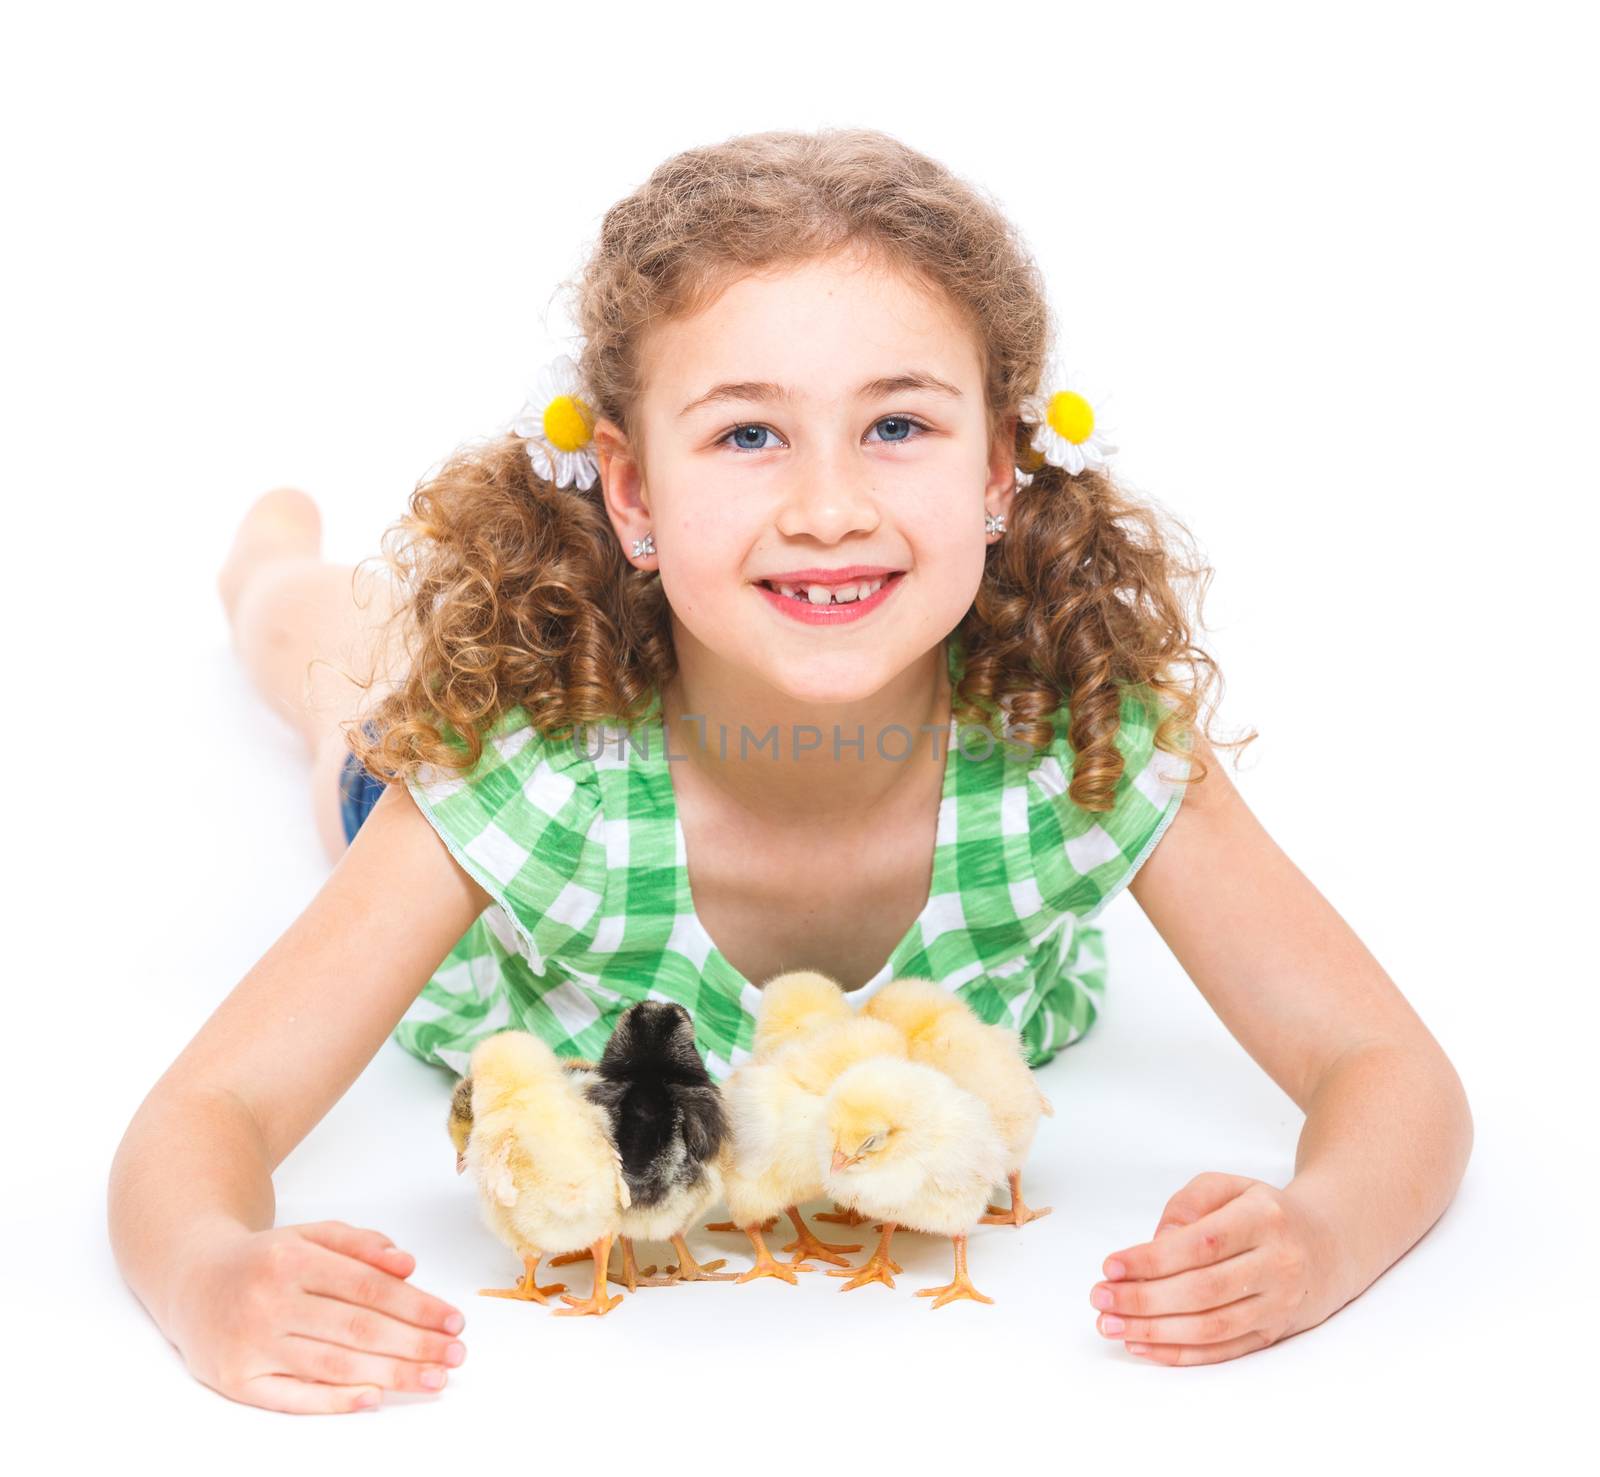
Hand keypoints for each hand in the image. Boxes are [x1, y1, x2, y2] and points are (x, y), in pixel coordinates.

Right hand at [165, 1219, 466, 1412]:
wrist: (191, 1281)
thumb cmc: (265, 1260)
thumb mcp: (310, 1235)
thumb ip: (360, 1244)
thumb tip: (408, 1265)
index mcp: (292, 1259)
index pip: (368, 1288)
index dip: (416, 1306)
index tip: (453, 1319)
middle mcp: (270, 1302)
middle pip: (357, 1329)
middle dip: (415, 1344)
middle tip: (455, 1354)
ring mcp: (252, 1344)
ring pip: (333, 1365)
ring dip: (391, 1375)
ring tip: (434, 1379)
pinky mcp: (236, 1381)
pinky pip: (293, 1397)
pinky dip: (336, 1401)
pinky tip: (375, 1399)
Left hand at [1088, 1172, 1348, 1366]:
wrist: (1328, 1245)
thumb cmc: (1263, 1212)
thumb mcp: (1229, 1186)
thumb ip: (1188, 1204)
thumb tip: (1155, 1243)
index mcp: (1264, 1218)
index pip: (1202, 1244)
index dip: (1152, 1260)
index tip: (1110, 1266)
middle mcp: (1277, 1264)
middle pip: (1203, 1291)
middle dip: (1143, 1299)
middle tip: (1099, 1297)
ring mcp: (1278, 1304)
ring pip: (1211, 1327)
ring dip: (1154, 1331)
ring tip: (1109, 1324)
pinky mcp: (1273, 1334)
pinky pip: (1223, 1350)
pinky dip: (1179, 1353)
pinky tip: (1142, 1345)